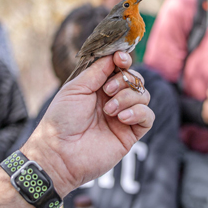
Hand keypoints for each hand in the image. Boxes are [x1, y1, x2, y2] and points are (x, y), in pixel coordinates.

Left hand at [22, 51, 153, 196]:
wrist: (60, 152)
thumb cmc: (62, 119)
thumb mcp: (76, 88)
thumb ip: (97, 71)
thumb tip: (115, 55)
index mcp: (98, 86)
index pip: (120, 68)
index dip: (123, 60)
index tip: (121, 58)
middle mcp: (113, 99)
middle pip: (135, 79)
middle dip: (124, 80)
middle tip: (107, 91)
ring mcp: (123, 116)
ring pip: (143, 95)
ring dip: (128, 97)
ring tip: (109, 110)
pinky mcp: (131, 133)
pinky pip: (148, 116)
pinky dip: (138, 112)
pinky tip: (121, 118)